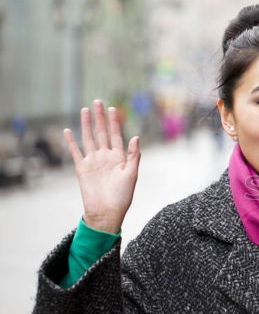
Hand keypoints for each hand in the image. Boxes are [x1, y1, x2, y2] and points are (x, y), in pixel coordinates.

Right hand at [63, 100, 140, 232]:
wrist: (107, 212)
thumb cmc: (122, 196)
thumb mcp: (131, 174)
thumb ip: (133, 156)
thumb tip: (136, 137)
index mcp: (119, 157)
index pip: (116, 135)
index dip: (115, 122)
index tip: (114, 109)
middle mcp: (106, 157)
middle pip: (102, 133)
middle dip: (100, 118)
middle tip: (98, 101)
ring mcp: (93, 161)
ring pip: (89, 138)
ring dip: (87, 124)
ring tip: (85, 110)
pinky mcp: (82, 168)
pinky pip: (75, 152)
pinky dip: (71, 142)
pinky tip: (68, 130)